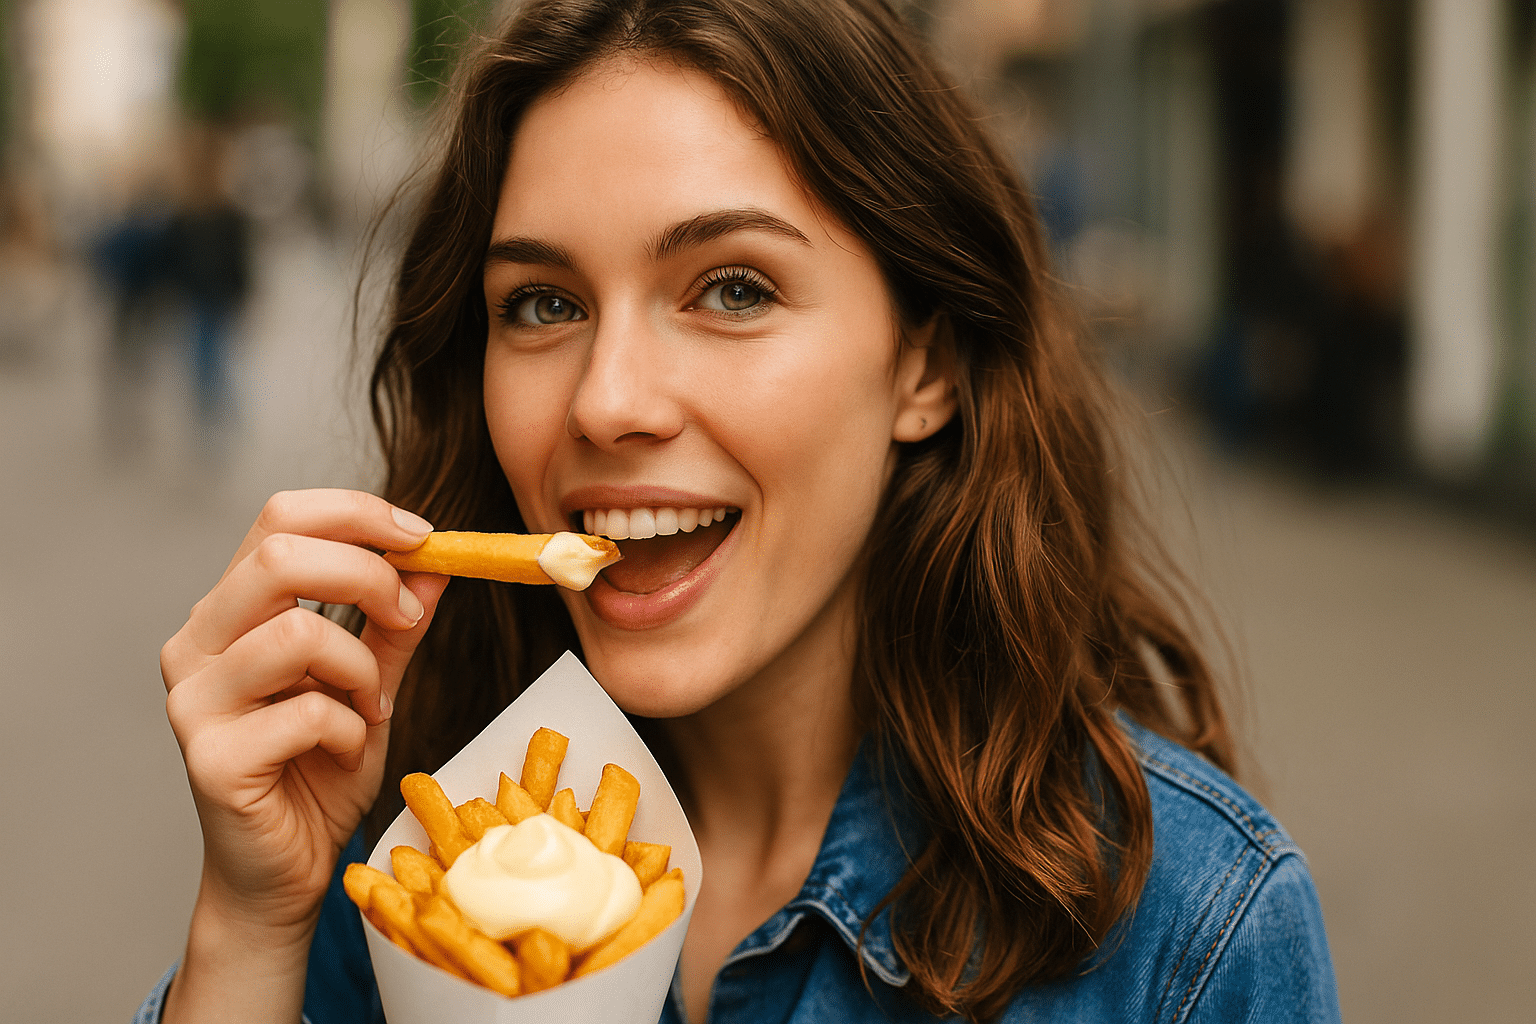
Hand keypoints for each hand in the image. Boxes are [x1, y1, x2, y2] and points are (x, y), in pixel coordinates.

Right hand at [159, 489, 447, 1016]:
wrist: (284, 870)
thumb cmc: (318, 771)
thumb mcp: (372, 682)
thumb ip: (395, 623)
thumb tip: (435, 561)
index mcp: (230, 610)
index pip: (280, 517)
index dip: (358, 515)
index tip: (423, 538)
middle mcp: (197, 643)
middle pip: (280, 555)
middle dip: (368, 575)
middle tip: (408, 617)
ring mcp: (194, 700)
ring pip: (298, 634)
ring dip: (362, 668)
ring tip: (371, 705)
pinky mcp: (210, 757)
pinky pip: (308, 713)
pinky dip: (351, 729)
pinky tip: (345, 752)